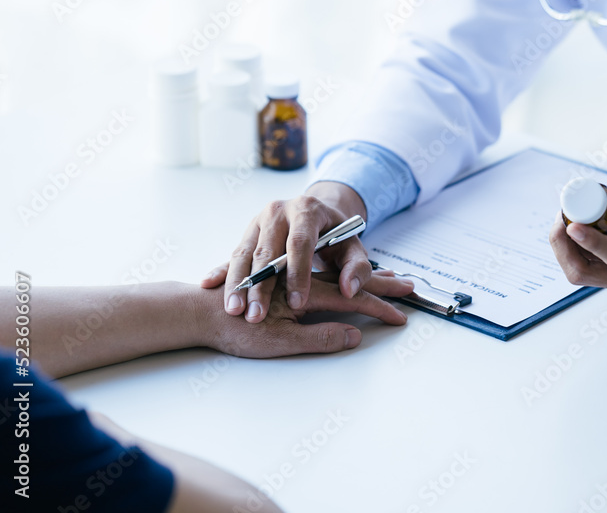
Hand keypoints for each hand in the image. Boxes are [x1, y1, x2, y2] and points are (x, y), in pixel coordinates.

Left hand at [199, 268, 412, 357]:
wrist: (193, 309)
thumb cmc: (232, 327)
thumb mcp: (276, 340)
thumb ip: (317, 336)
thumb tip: (354, 336)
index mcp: (304, 285)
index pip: (354, 296)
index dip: (380, 306)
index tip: (401, 318)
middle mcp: (302, 270)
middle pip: (351, 275)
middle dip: (382, 281)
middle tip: (410, 287)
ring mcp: (291, 269)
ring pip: (336, 269)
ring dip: (364, 274)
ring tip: (388, 278)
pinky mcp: (279, 273)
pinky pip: (314, 270)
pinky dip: (338, 272)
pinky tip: (349, 279)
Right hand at [206, 182, 407, 322]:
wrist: (314, 215)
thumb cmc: (337, 237)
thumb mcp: (354, 249)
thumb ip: (359, 269)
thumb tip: (351, 290)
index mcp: (307, 210)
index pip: (301, 242)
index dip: (299, 273)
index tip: (299, 302)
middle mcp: (279, 211)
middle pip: (268, 251)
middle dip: (262, 285)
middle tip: (257, 316)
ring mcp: (259, 220)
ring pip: (245, 254)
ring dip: (238, 284)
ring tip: (234, 311)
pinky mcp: (246, 232)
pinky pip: (232, 254)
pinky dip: (222, 272)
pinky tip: (209, 286)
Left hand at [549, 201, 606, 296]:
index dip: (591, 241)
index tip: (573, 224)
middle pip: (583, 273)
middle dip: (563, 244)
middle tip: (563, 213)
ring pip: (579, 271)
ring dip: (566, 244)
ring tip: (572, 213)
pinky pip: (586, 265)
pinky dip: (576, 244)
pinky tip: (588, 222)